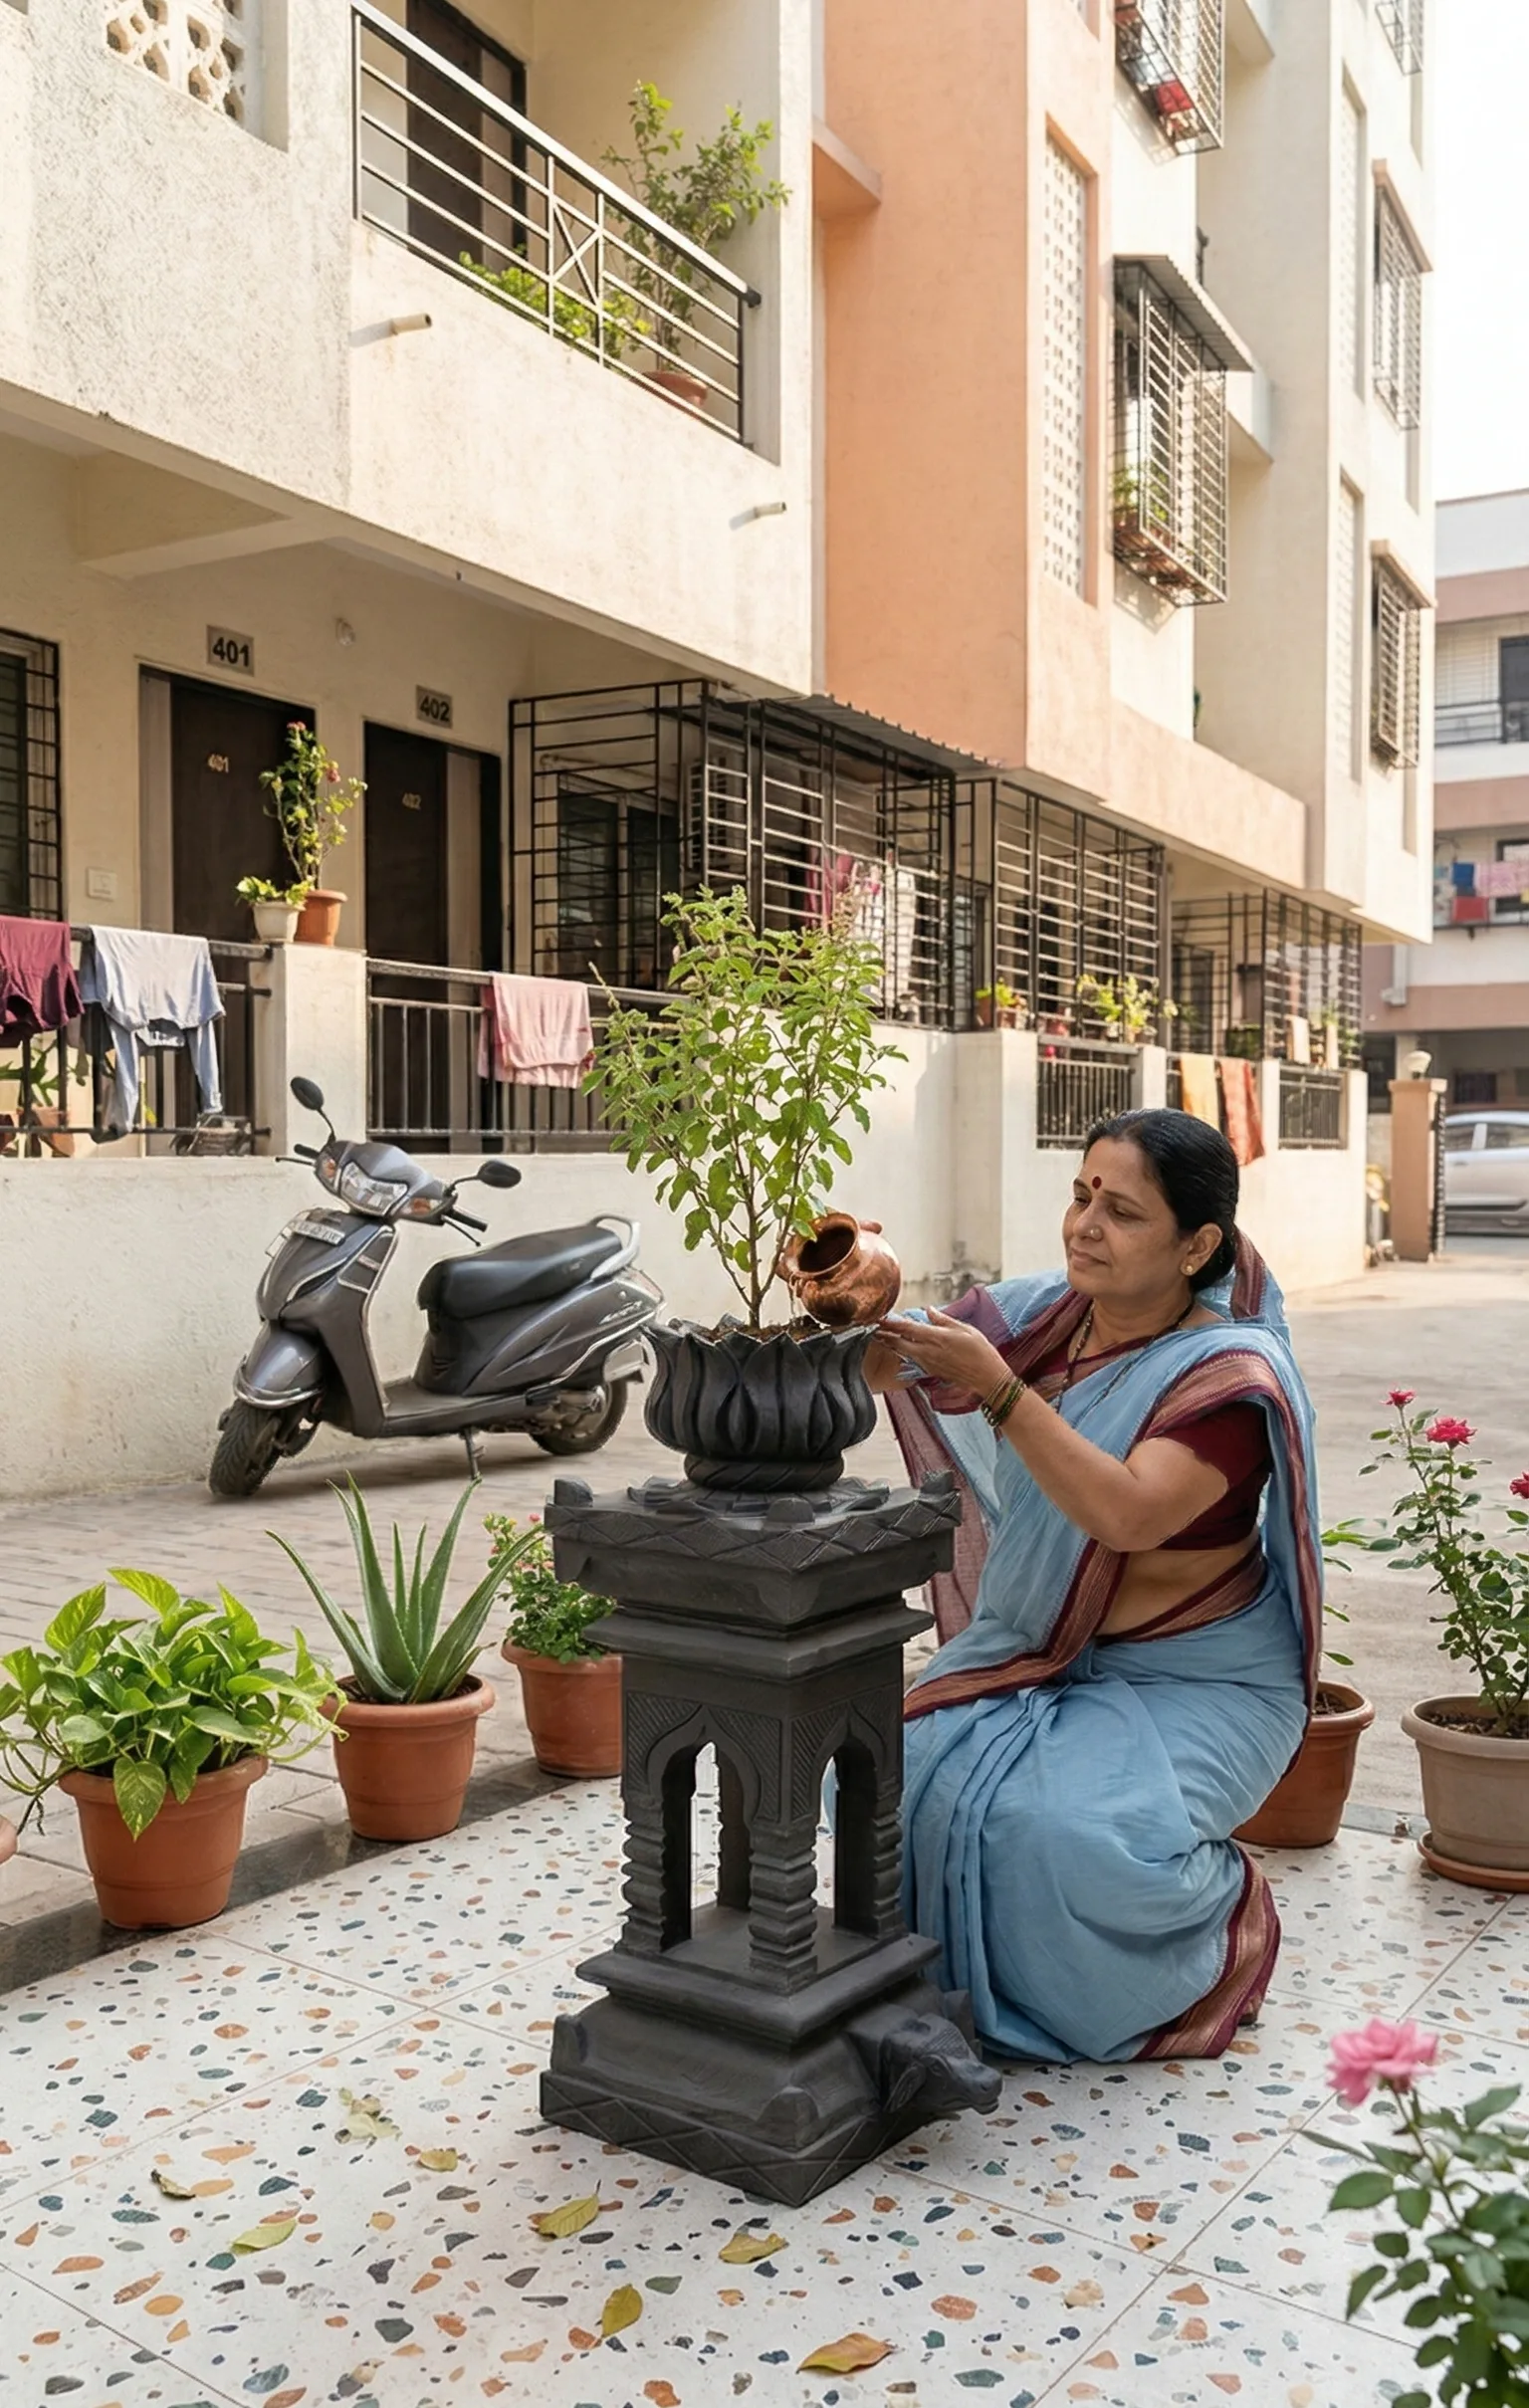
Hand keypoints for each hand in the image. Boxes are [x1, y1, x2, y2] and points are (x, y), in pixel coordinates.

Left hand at [877, 1309, 1010, 1399]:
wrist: (987, 1378)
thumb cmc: (981, 1352)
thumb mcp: (965, 1329)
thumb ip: (943, 1320)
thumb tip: (929, 1310)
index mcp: (937, 1338)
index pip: (907, 1328)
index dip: (891, 1323)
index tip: (879, 1317)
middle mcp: (929, 1352)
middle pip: (899, 1343)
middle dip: (885, 1335)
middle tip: (873, 1327)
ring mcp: (928, 1363)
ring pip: (903, 1352)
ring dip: (891, 1344)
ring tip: (880, 1337)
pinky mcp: (931, 1371)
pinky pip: (912, 1360)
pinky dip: (903, 1352)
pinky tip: (899, 1348)